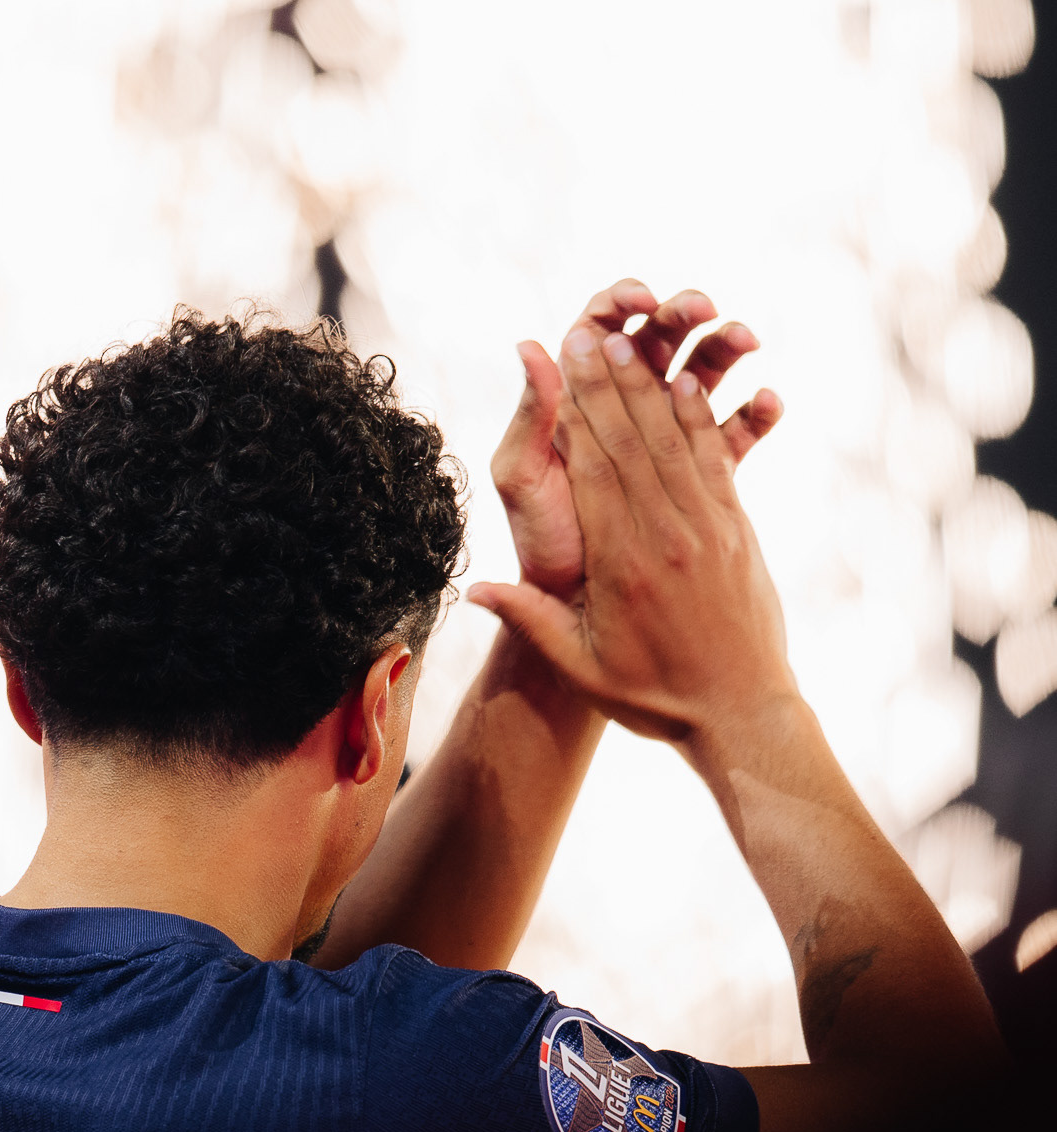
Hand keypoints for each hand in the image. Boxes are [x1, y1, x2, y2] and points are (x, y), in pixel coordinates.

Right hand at [469, 329, 791, 747]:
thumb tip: (472, 590)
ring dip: (652, 387)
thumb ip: (530, 622)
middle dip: (609, 384)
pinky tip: (687, 385)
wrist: (740, 714)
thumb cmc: (655, 698)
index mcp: (623, 566)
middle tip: (590, 335)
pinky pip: (713, 461)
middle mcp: (668, 536)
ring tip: (632, 343)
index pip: (596, 471)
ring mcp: (708, 529)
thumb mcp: (582, 667)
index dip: (578, 410)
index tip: (563, 364)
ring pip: (675, 442)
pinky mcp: (737, 531)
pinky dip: (699, 419)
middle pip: (633, 442)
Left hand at [494, 279, 781, 601]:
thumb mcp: (523, 478)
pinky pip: (733, 431)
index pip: (597, 327)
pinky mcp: (697, 469)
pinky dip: (754, 413)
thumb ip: (530, 416)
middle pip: (658, 339)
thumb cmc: (542, 543)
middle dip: (683, 314)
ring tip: (747, 341)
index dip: (621, 303)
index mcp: (578, 398)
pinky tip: (770, 402)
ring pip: (703, 374)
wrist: (577, 604)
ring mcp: (663, 436)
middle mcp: (622, 408)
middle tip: (705, 306)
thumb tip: (529, 343)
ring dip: (727, 349)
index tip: (642, 300)